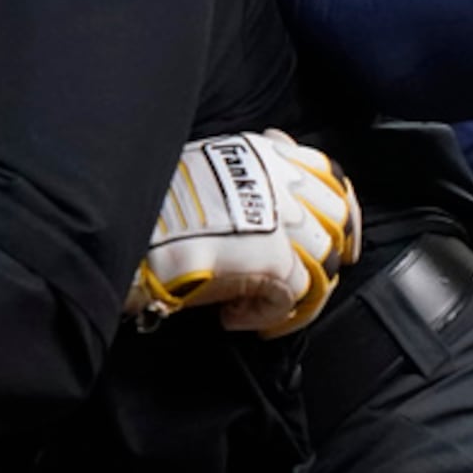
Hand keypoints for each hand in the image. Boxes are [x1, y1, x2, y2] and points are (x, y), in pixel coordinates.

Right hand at [130, 130, 360, 338]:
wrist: (131, 234)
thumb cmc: (153, 206)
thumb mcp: (201, 169)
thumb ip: (238, 176)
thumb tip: (255, 201)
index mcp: (261, 154)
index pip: (326, 172)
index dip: (340, 205)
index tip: (341, 230)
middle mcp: (279, 181)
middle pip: (337, 217)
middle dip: (333, 252)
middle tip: (312, 282)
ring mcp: (281, 220)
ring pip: (323, 261)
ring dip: (301, 290)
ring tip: (269, 306)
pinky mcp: (275, 262)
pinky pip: (296, 297)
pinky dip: (270, 316)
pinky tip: (237, 318)